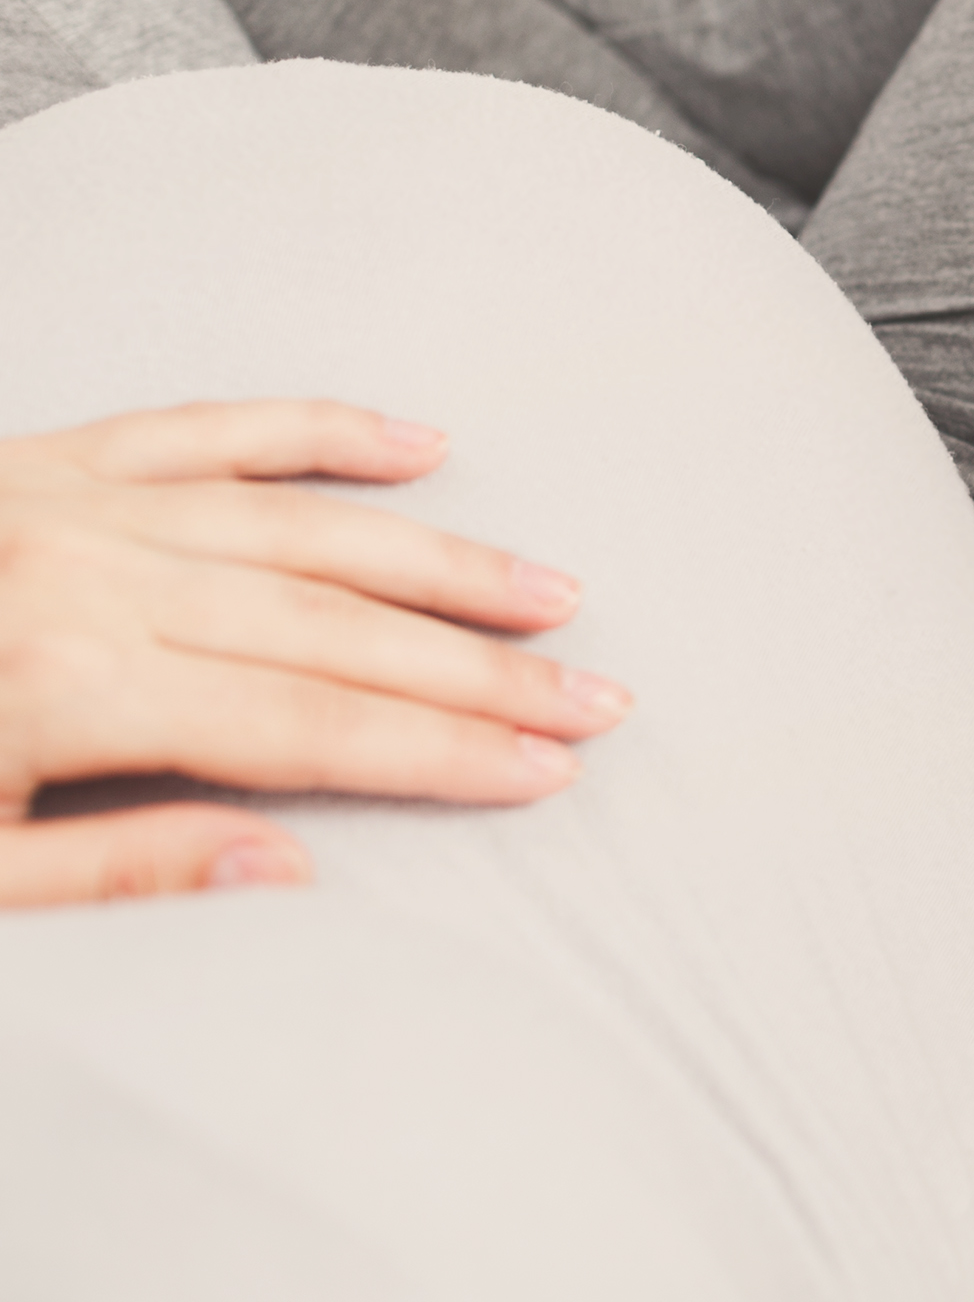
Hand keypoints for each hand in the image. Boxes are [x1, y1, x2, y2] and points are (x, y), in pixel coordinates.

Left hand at [0, 401, 626, 907]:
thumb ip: (108, 874)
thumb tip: (281, 867)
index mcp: (59, 686)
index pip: (304, 726)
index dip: (439, 751)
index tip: (541, 768)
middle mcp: (81, 575)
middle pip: (332, 627)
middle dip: (480, 671)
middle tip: (591, 696)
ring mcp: (68, 501)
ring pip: (300, 523)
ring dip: (440, 561)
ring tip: (546, 594)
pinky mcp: (47, 456)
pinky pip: (207, 426)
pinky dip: (320, 430)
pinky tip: (417, 445)